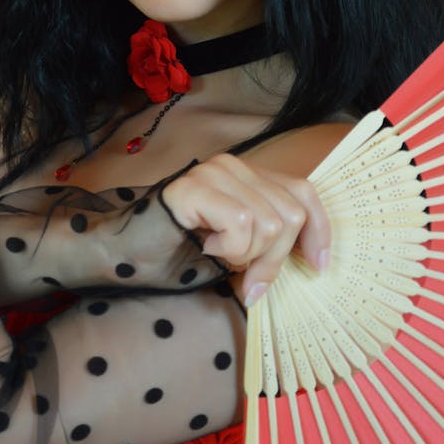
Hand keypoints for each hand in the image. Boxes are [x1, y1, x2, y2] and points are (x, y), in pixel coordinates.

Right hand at [162, 153, 329, 306]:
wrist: (123, 254)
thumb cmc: (179, 254)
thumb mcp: (239, 247)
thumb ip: (270, 241)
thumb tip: (314, 261)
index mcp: (248, 175)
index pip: (304, 192)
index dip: (319, 229)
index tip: (318, 265)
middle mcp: (234, 166)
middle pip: (291, 214)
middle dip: (274, 259)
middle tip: (246, 277)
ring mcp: (214, 173)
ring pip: (269, 224)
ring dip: (245, 256)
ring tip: (216, 253)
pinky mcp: (196, 187)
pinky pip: (240, 224)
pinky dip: (229, 249)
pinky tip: (205, 246)